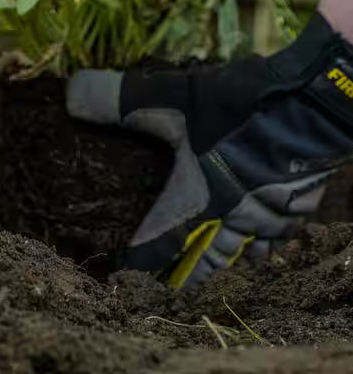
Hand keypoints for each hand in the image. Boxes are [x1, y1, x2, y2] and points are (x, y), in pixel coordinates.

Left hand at [66, 12, 352, 287]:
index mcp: (197, 202)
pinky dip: (268, 243)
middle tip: (169, 287)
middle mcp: (235, 220)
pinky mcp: (301, 205)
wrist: (314, 106)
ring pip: (247, 252)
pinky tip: (267, 242)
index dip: (139, 263)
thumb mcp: (168, 97)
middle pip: (206, 260)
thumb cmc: (236, 108)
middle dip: (186, 273)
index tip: (121, 276)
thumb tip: (69, 94)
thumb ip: (117, 98)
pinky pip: (280, 237)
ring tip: (214, 267)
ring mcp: (272, 217)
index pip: (159, 245)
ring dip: (227, 259)